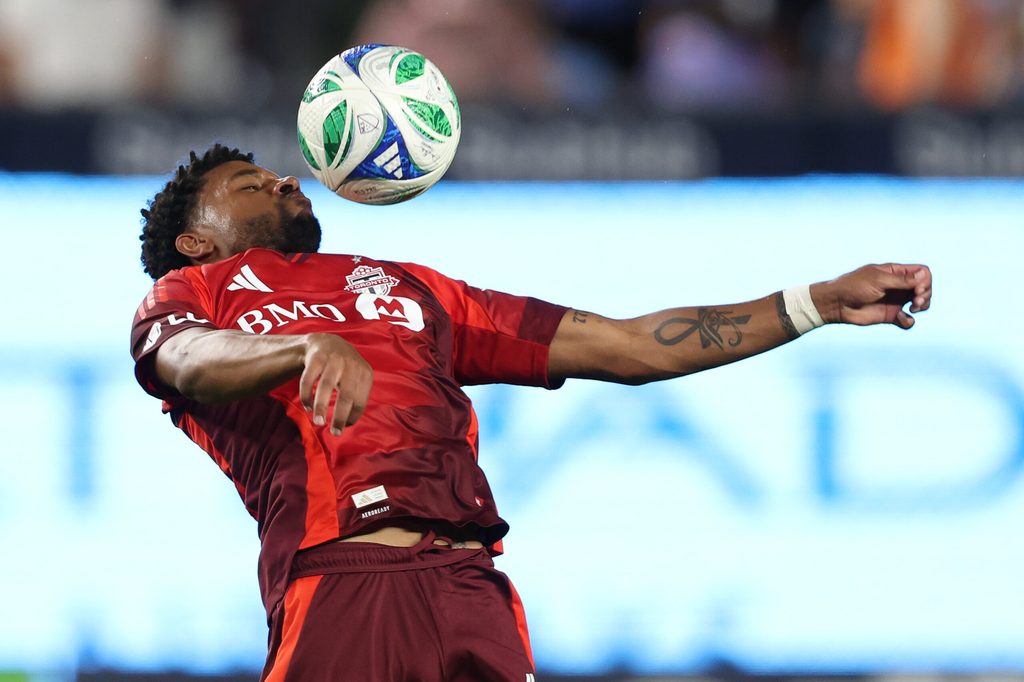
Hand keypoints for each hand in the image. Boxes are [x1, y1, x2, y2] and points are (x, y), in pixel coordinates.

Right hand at [298, 333, 373, 435]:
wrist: (328, 342)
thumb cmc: (345, 369)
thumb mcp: (357, 379)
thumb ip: (356, 397)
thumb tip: (348, 423)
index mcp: (365, 374)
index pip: (361, 401)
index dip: (353, 416)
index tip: (344, 426)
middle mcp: (351, 365)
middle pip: (347, 394)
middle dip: (340, 416)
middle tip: (335, 432)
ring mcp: (333, 360)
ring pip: (326, 385)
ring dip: (322, 406)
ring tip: (318, 422)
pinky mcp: (316, 358)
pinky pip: (309, 379)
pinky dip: (307, 395)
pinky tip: (307, 407)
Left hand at [813, 263, 931, 328]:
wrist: (836, 304)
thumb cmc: (853, 286)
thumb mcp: (878, 280)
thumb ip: (901, 280)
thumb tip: (923, 275)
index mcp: (895, 272)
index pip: (922, 272)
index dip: (925, 280)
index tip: (917, 289)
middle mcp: (898, 286)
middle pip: (924, 287)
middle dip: (926, 294)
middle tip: (916, 301)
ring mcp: (895, 301)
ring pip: (921, 303)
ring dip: (923, 306)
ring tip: (913, 308)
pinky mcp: (890, 316)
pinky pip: (907, 320)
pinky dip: (909, 321)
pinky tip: (902, 319)